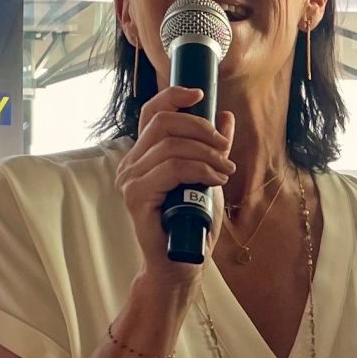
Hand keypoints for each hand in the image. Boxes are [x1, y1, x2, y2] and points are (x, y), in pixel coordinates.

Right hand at [114, 85, 233, 284]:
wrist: (182, 263)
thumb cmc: (193, 224)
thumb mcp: (208, 177)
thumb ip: (212, 148)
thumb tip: (225, 116)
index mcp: (143, 155)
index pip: (151, 112)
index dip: (174, 96)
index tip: (202, 94)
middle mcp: (131, 164)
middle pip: (164, 122)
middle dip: (201, 128)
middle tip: (225, 149)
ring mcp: (130, 180)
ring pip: (171, 146)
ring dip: (207, 154)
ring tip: (226, 172)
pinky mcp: (136, 197)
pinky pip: (171, 169)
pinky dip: (200, 170)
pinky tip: (215, 180)